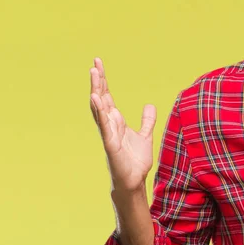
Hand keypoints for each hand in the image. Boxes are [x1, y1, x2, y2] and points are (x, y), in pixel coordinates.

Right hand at [90, 57, 156, 191]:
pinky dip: (100, 111)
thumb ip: (147, 121)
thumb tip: (150, 105)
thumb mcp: (145, 136)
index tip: (98, 64)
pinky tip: (96, 98)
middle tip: (94, 63)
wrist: (134, 181)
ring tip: (93, 74)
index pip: (108, 96)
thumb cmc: (135, 161)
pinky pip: (104, 125)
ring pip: (100, 108)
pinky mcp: (110, 143)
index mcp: (116, 121)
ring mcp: (108, 133)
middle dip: (98, 80)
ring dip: (96, 90)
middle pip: (101, 98)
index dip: (103, 81)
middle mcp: (109, 124)